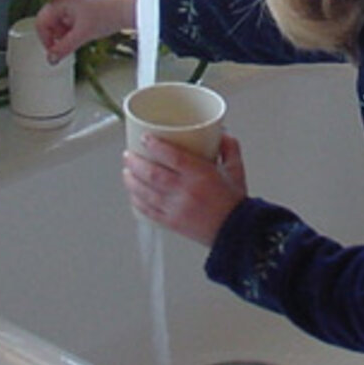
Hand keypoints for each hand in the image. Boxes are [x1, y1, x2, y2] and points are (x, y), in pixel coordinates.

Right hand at [35, 0, 135, 62]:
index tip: (54, 52)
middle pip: (48, 23)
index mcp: (59, 0)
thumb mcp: (82, 35)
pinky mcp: (77, 5)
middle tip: (69, 45)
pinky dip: (72, 30)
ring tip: (80, 37)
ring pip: (58, 23)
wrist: (126, 9)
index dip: (46, 40)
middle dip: (57, 37)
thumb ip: (64, 48)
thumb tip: (51, 59)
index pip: (41, 23)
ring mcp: (70, 0)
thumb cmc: (107, 14)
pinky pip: (67, 21)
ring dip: (65, 34)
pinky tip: (82, 33)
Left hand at [122, 134, 247, 246]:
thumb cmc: (234, 202)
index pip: (172, 156)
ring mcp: (176, 208)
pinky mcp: (172, 223)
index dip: (155, 146)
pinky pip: (148, 211)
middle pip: (152, 174)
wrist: (237, 233)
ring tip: (127, 171)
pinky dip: (137, 201)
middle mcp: (185, 191)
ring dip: (131, 180)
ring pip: (145, 192)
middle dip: (135, 162)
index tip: (145, 138)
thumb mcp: (236, 169)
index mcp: (201, 175)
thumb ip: (229, 147)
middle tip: (128, 154)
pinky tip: (133, 193)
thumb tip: (220, 131)